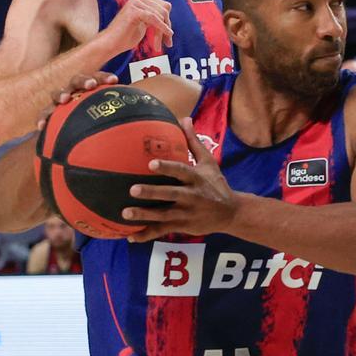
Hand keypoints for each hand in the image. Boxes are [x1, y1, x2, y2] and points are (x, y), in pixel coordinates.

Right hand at [36, 72, 118, 129]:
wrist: (77, 132)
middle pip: (79, 79)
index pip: (100, 77)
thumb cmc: (99, 122)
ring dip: (62, 93)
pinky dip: (43, 118)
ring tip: (64, 99)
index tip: (114, 80)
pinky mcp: (50, 113)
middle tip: (91, 84)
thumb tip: (149, 132)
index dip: (105, 77)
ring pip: (59, 92)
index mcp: (92, 88)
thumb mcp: (113, 118)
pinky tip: (41, 127)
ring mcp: (62, 100)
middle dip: (85, 80)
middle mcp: (77, 90)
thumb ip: (125, 119)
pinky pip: (44, 114)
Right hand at [98, 0, 174, 54]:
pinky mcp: (134, 11)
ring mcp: (135, 3)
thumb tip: (168, 8)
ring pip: (160, 16)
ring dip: (162, 32)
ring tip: (160, 44)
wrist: (110, 43)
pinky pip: (154, 18)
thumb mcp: (145, 23)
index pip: (164, 6)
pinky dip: (161, 27)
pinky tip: (166, 35)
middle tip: (168, 42)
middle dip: (167, 27)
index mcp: (141, 0)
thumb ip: (154, 16)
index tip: (169, 36)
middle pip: (164, 11)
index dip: (168, 21)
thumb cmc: (126, 36)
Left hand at [124, 117, 238, 242]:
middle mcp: (192, 196)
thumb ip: (194, 142)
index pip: (181, 171)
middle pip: (171, 194)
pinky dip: (146, 234)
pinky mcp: (183, 226)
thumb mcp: (208, 162)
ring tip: (125, 213)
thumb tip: (184, 118)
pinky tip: (130, 236)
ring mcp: (187, 213)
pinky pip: (162, 231)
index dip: (167, 167)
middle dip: (152, 193)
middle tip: (132, 189)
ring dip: (144, 215)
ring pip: (163, 215)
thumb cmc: (215, 184)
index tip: (151, 163)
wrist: (231, 213)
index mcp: (197, 179)